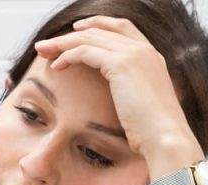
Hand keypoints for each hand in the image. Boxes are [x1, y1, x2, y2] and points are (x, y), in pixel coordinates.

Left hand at [33, 16, 202, 161]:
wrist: (165, 137)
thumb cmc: (152, 130)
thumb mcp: (143, 102)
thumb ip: (132, 90)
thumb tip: (120, 96)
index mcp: (151, 55)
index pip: (122, 27)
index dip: (98, 24)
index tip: (76, 29)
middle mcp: (144, 49)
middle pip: (100, 30)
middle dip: (70, 35)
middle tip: (47, 44)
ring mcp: (134, 54)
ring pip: (89, 38)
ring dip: (62, 43)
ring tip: (42, 51)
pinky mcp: (120, 64)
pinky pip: (85, 52)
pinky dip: (67, 56)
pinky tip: (55, 66)